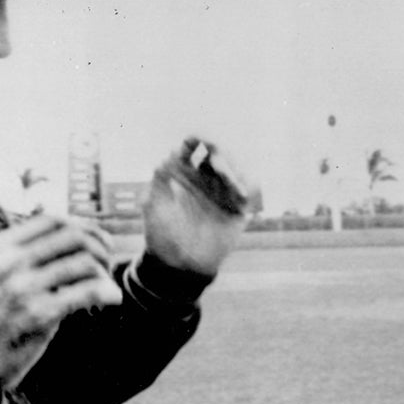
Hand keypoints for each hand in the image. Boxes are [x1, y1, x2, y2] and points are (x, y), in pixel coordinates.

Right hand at [0, 215, 122, 386]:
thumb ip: (22, 252)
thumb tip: (71, 233)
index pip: (52, 220)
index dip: (82, 226)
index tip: (95, 240)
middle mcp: (8, 263)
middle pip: (73, 236)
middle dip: (99, 246)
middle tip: (107, 261)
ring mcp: (23, 288)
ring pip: (84, 262)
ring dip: (104, 271)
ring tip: (106, 284)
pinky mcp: (39, 314)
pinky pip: (86, 292)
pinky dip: (106, 292)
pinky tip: (112, 298)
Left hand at [143, 137, 255, 275]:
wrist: (180, 266)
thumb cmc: (162, 235)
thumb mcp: (155, 206)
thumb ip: (160, 180)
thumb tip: (169, 155)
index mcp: (182, 175)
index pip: (190, 148)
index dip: (195, 138)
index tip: (197, 137)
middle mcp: (203, 180)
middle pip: (216, 152)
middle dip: (218, 150)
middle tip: (216, 156)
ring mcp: (221, 193)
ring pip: (233, 169)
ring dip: (232, 169)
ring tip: (228, 179)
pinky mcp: (237, 209)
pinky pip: (248, 190)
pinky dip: (246, 187)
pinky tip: (239, 195)